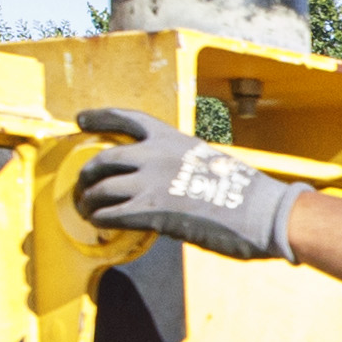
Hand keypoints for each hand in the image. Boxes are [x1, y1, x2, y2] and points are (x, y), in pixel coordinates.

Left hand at [71, 105, 306, 262]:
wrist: (261, 212)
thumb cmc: (243, 193)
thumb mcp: (208, 164)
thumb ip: (179, 167)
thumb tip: (163, 185)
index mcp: (172, 138)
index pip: (127, 119)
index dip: (100, 117)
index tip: (79, 119)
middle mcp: (156, 155)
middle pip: (104, 159)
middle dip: (87, 174)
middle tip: (84, 185)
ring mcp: (151, 183)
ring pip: (101, 189)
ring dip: (89, 201)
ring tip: (87, 210)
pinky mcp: (151, 212)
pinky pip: (111, 214)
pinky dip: (101, 219)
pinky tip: (100, 224)